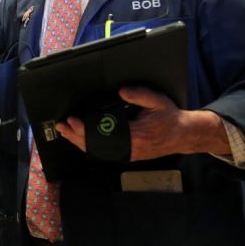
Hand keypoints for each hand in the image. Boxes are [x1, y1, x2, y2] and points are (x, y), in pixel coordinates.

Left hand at [54, 86, 229, 160]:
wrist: (183, 135)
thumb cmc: (170, 117)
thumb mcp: (157, 100)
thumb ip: (140, 94)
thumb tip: (121, 91)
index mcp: (135, 135)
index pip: (103, 133)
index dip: (85, 128)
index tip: (73, 120)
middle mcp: (130, 148)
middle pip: (97, 145)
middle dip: (76, 135)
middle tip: (62, 126)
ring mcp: (129, 153)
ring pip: (100, 151)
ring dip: (81, 142)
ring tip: (65, 132)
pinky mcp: (129, 154)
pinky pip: (106, 152)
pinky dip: (91, 146)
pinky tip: (81, 140)